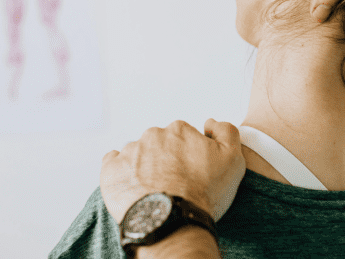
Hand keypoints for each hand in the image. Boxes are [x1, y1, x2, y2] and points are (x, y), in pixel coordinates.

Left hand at [100, 118, 246, 224]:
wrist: (173, 222)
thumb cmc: (202, 193)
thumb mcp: (233, 159)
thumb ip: (226, 132)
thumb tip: (210, 123)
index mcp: (179, 130)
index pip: (183, 137)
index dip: (189, 155)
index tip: (191, 172)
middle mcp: (152, 136)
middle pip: (159, 144)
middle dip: (165, 159)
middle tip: (174, 183)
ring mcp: (130, 152)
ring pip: (138, 155)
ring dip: (144, 167)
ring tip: (154, 191)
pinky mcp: (111, 170)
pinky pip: (113, 164)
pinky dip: (121, 172)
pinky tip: (132, 186)